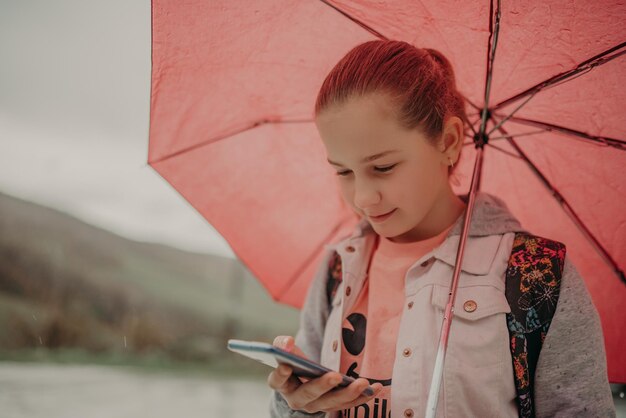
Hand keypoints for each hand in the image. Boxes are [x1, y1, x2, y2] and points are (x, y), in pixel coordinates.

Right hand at [267, 335, 382, 413]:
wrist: (302, 383)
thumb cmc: (294, 364)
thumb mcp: (286, 352)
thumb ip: (283, 345)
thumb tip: (287, 343)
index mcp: (282, 385)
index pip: (277, 381)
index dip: (280, 375)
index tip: (286, 366)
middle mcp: (298, 399)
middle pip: (310, 394)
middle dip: (323, 386)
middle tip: (336, 376)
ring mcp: (317, 406)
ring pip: (332, 402)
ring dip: (349, 393)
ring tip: (363, 383)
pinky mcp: (333, 406)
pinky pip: (349, 404)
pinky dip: (363, 397)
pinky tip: (376, 388)